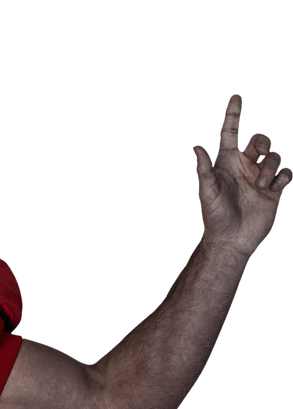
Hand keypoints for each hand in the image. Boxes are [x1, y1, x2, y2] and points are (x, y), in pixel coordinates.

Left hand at [192, 93, 291, 258]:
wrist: (231, 240)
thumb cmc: (214, 217)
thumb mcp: (207, 192)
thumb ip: (203, 170)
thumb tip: (196, 146)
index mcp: (225, 163)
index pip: (230, 133)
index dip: (233, 114)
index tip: (236, 96)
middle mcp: (243, 166)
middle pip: (259, 140)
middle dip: (263, 140)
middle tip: (259, 150)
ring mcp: (259, 177)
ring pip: (274, 156)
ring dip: (270, 167)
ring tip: (261, 185)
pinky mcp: (273, 190)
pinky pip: (286, 173)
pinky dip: (282, 178)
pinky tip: (272, 190)